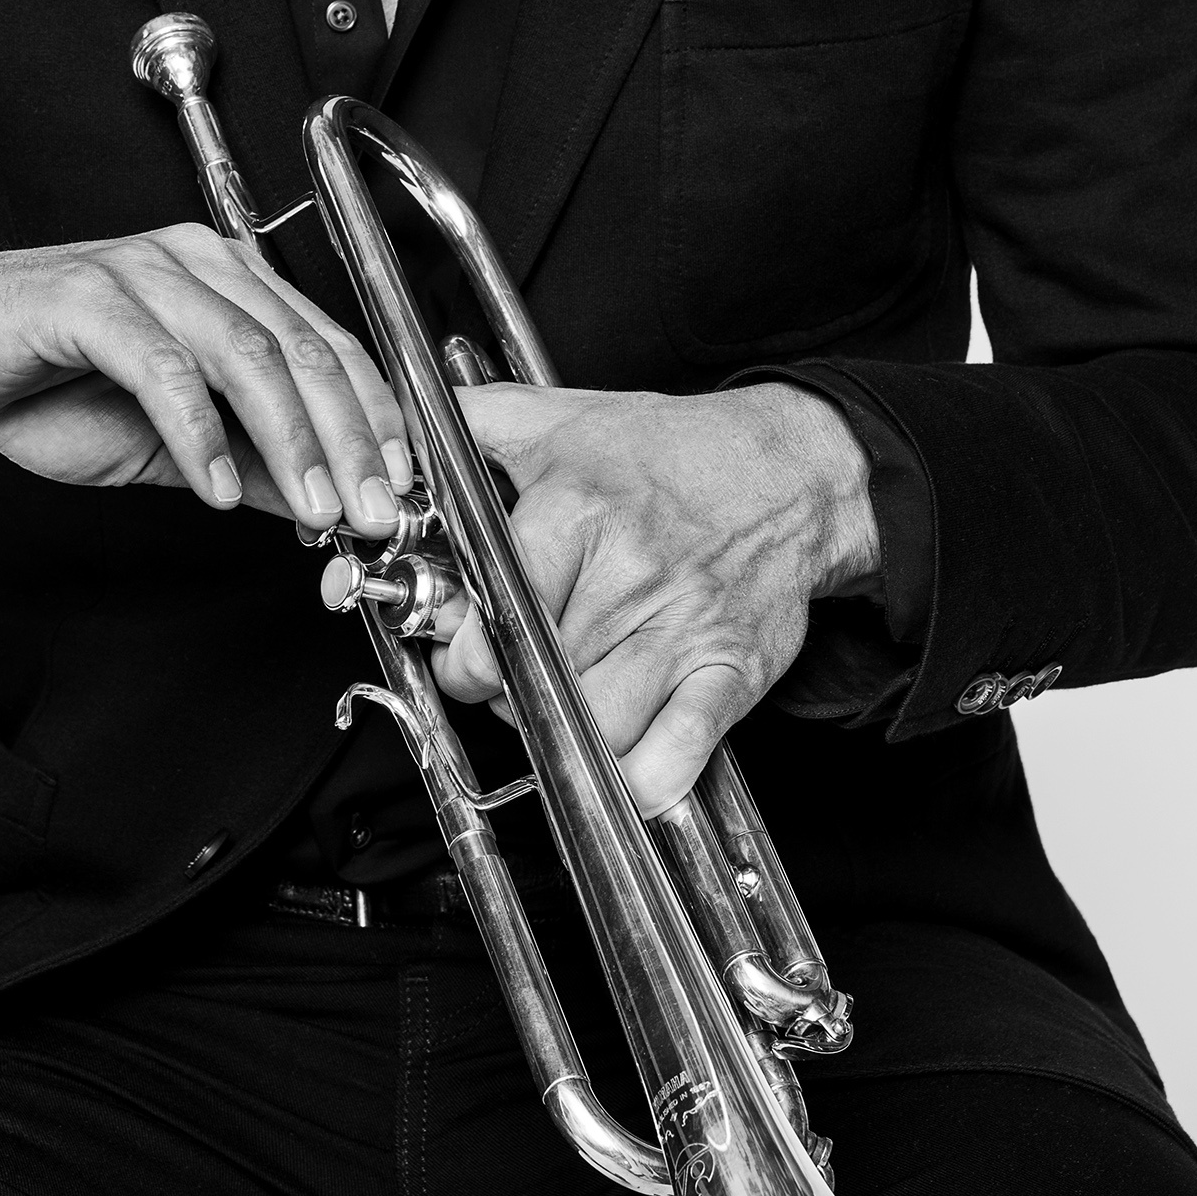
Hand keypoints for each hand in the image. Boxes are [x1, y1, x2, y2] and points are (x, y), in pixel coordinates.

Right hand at [0, 231, 410, 531]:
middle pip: (304, 348)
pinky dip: (199, 432)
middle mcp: (197, 261)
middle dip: (353, 439)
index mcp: (230, 282)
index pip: (332, 346)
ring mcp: (141, 271)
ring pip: (247, 351)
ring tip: (317, 507)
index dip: (377, 421)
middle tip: (375, 511)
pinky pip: (161, 366)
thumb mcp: (168, 443)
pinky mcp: (85, 296)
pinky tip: (216, 486)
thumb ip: (250, 463)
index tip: (406, 492)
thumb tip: (328, 507)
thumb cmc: (42, 382)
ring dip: (292, 439)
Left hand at [430, 382, 880, 812]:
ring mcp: (684, 630)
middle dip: (508, 690)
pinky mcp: (730, 672)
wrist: (790, 471)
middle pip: (536, 679)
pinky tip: (621, 759)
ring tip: (562, 703)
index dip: (464, 652)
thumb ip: (473, 422)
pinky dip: (638, 779)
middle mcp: (630, 576)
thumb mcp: (561, 416)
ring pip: (593, 730)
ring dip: (566, 735)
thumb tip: (406, 436)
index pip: (494, 618)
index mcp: (577, 514)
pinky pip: (673, 758)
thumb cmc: (673, 451)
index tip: (463, 651)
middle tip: (510, 675)